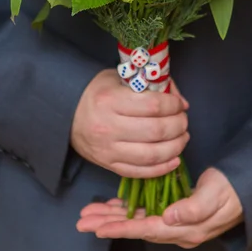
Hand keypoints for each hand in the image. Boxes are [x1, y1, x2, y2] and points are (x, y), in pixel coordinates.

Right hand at [71, 70, 189, 177]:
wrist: (67, 114)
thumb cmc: (98, 92)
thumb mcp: (121, 78)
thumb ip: (151, 85)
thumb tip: (180, 100)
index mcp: (111, 100)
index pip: (153, 106)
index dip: (173, 105)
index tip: (180, 104)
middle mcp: (108, 127)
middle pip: (155, 131)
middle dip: (178, 126)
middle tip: (184, 121)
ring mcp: (108, 149)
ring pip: (151, 155)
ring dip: (175, 148)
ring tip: (182, 138)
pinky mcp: (108, 165)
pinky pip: (140, 172)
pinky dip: (161, 168)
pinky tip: (174, 159)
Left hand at [76, 168, 243, 248]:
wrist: (247, 187)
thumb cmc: (233, 190)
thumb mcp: (216, 196)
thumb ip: (193, 209)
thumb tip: (169, 217)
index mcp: (186, 229)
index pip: (147, 230)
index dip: (121, 228)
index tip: (99, 227)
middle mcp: (176, 228)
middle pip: (136, 227)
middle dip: (109, 223)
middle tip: (83, 221)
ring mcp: (174, 220)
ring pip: (137, 220)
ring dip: (113, 216)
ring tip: (90, 214)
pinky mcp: (174, 209)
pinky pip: (146, 212)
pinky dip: (128, 209)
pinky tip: (114, 206)